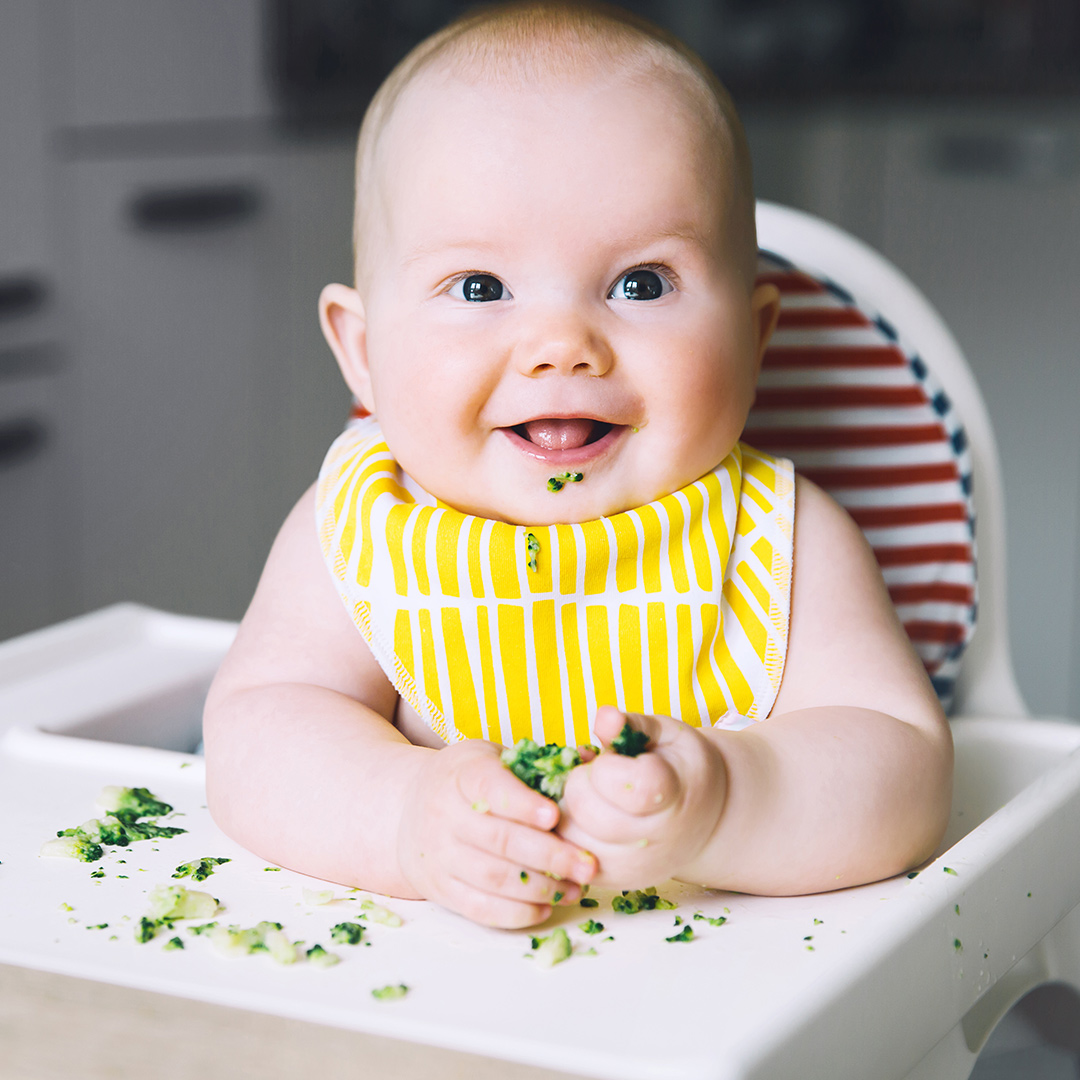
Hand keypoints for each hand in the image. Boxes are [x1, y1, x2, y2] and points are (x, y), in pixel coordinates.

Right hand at [397, 740, 596, 927]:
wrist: (407, 812)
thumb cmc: (466, 780)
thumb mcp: (490, 756)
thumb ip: (534, 762)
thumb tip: (590, 760)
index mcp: (461, 775)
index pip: (490, 787)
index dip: (522, 803)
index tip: (554, 816)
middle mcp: (445, 815)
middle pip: (499, 840)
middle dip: (549, 856)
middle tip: (588, 865)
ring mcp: (440, 855)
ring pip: (492, 878)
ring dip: (540, 888)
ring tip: (576, 888)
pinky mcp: (441, 889)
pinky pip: (479, 908)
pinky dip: (516, 913)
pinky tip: (547, 907)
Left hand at [558, 707, 727, 887]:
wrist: (707, 820)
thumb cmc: (680, 767)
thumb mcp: (667, 734)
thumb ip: (632, 724)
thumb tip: (603, 716)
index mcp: (674, 794)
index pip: (621, 783)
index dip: (605, 766)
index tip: (613, 760)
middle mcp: (656, 840)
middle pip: (588, 812)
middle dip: (580, 785)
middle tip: (596, 777)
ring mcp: (636, 868)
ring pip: (571, 838)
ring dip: (568, 811)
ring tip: (591, 798)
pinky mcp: (615, 882)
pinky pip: (569, 861)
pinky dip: (567, 836)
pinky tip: (585, 820)